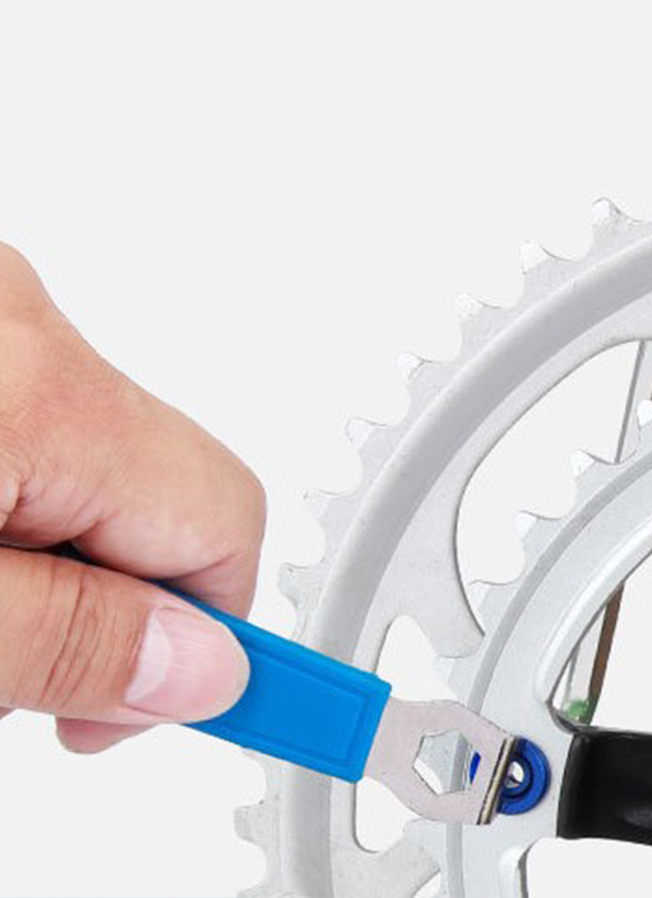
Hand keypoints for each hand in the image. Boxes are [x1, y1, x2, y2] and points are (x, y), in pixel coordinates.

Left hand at [0, 244, 262, 751]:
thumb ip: (65, 640)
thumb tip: (199, 669)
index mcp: (36, 389)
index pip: (221, 525)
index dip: (230, 634)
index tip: (247, 708)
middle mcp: (24, 326)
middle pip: (163, 498)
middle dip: (119, 607)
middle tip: (29, 685)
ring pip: (101, 469)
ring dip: (58, 561)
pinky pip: (44, 432)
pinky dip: (20, 504)